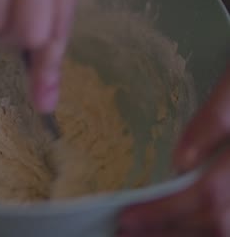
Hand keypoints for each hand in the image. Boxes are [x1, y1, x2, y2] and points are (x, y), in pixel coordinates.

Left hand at [119, 66, 229, 236]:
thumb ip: (213, 121)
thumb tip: (180, 161)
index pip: (209, 195)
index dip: (166, 212)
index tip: (127, 218)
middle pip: (219, 223)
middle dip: (168, 231)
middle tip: (127, 231)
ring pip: (228, 229)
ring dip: (184, 234)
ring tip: (147, 232)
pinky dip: (204, 228)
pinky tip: (181, 225)